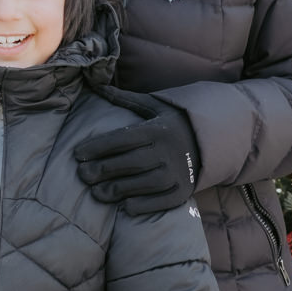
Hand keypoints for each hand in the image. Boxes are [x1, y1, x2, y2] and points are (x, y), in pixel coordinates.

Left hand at [75, 95, 199, 213]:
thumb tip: (97, 85)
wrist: (214, 138)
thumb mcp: (154, 106)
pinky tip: (125, 206)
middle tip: (82, 175)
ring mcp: (177, 172)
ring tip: (96, 193)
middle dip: (102, 170)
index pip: (122, 138)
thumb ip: (125, 99)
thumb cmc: (174, 121)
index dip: (97, 147)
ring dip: (117, 190)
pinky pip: (161, 201)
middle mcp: (168, 151)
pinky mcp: (184, 190)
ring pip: (142, 184)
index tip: (77, 155)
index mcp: (157, 129)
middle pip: (129, 163)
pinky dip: (143, 205)